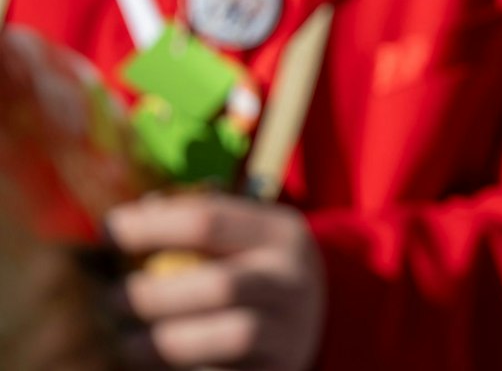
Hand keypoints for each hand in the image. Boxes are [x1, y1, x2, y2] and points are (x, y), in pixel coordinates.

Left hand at [107, 195, 324, 370]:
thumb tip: (120, 225)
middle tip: (111, 301)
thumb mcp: (242, 235)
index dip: (150, 227)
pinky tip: (156, 366)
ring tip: (128, 342)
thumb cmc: (254, 267)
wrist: (315, 318)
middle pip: (219, 285)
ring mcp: (289, 329)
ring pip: (231, 337)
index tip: (110, 231)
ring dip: (164, 343)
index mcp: (279, 233)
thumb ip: (190, 225)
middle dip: (152, 295)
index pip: (209, 221)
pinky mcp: (277, 369)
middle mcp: (290, 279)